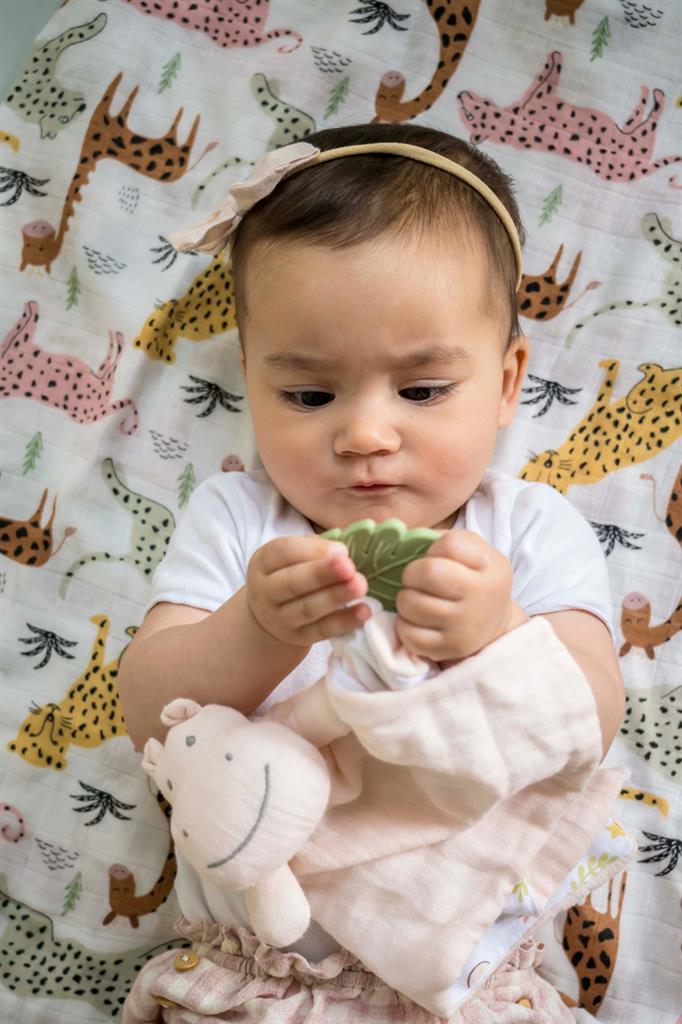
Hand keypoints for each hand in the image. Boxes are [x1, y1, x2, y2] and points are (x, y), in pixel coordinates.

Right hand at [246, 535, 369, 645]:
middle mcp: (266, 592)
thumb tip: (343, 551)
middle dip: (322, 574)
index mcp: (263, 562)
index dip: (312, 550)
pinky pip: (322, 630)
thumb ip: (315, 549)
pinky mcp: (299, 637)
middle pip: (292, 583)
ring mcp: (281, 618)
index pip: (282, 552)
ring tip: (360, 586)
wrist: (270, 614)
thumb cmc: (289, 573)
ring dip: (335, 597)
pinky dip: (344, 622)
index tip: (341, 550)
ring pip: (307, 608)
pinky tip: (363, 611)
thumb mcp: (291, 556)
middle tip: (349, 567)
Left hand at [395, 530, 528, 663]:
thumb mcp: (473, 552)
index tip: (436, 559)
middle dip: (412, 573)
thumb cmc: (473, 578)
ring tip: (416, 599)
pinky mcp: (449, 648)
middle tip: (416, 580)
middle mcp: (482, 596)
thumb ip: (444, 540)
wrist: (492, 623)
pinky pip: (408, 634)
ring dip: (405, 599)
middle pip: (428, 572)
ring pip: (411, 604)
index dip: (433, 549)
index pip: (449, 544)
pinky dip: (403, 624)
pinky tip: (416, 620)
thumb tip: (403, 540)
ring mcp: (466, 626)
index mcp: (491, 565)